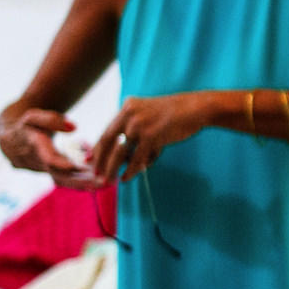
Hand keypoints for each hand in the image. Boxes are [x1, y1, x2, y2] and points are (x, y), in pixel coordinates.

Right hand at [0, 107, 98, 188]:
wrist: (8, 137)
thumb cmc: (25, 124)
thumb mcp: (34, 115)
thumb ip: (52, 119)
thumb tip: (74, 127)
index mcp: (32, 146)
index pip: (49, 159)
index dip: (65, 164)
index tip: (84, 169)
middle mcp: (34, 162)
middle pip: (58, 175)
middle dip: (80, 181)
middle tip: (103, 182)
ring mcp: (38, 171)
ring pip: (60, 180)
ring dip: (81, 183)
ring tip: (103, 183)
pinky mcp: (43, 174)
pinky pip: (59, 179)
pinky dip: (75, 181)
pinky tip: (94, 182)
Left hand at [91, 92, 212, 182]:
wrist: (196, 108)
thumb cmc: (176, 114)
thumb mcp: (150, 115)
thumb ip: (136, 130)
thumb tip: (125, 156)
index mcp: (127, 107)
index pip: (107, 131)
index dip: (98, 148)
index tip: (92, 161)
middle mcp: (129, 114)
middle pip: (108, 142)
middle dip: (100, 161)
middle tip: (95, 174)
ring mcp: (139, 125)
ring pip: (120, 152)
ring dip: (112, 169)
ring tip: (108, 180)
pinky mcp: (151, 136)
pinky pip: (137, 158)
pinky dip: (130, 170)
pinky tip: (126, 178)